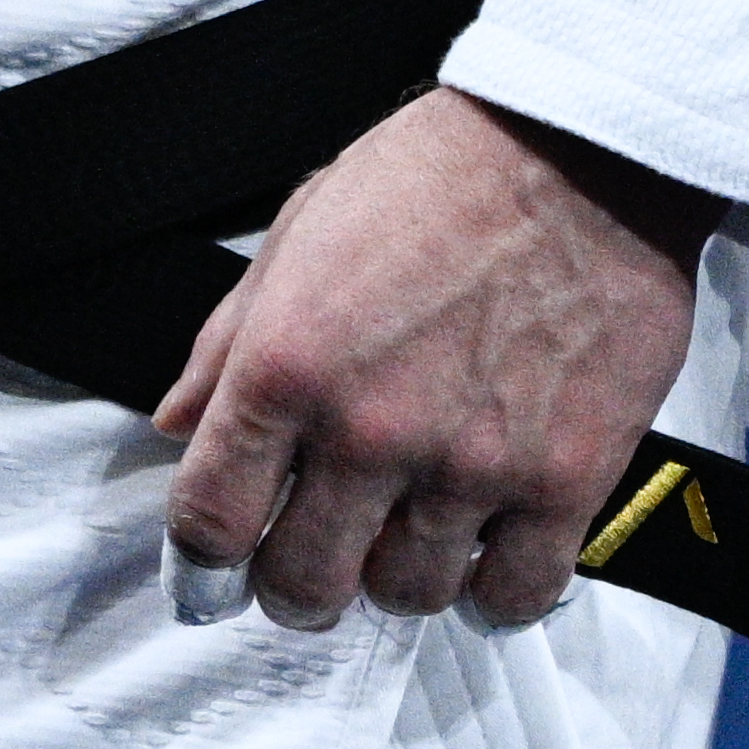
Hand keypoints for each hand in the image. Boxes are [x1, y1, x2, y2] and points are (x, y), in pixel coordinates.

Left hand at [161, 89, 715, 631]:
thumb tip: (174, 422)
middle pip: (305, 582)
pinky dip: (495, 592)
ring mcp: (472, 464)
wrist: (574, 152)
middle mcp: (370, 429)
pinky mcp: (568, 480)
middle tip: (311, 568)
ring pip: (409, 595)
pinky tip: (487, 554)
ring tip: (406, 539)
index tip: (214, 571)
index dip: (203, 563)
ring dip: (398, 581)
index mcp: (286, 366)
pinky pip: (517, 593)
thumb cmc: (430, 179)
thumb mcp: (296, 235)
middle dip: (294, 588)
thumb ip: (227, 341)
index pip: (211, 521)